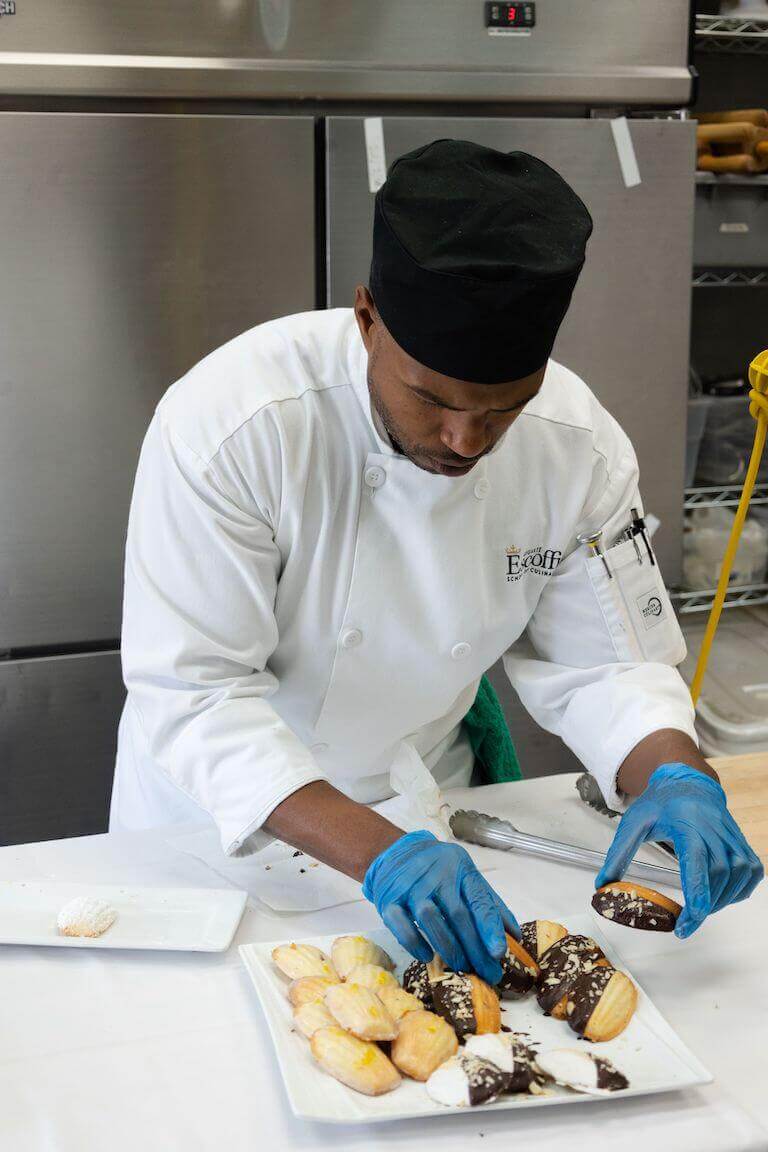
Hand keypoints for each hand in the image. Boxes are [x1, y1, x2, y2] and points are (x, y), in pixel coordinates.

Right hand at [363, 830, 518, 983]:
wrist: (395, 852)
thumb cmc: (438, 869)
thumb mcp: (466, 877)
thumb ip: (489, 904)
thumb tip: (515, 934)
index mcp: (460, 868)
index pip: (478, 898)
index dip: (490, 927)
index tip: (499, 953)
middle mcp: (435, 874)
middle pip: (457, 914)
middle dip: (474, 948)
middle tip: (487, 972)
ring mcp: (410, 886)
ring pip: (430, 918)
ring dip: (448, 947)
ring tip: (462, 966)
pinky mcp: (388, 899)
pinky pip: (401, 924)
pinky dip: (415, 943)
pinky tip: (427, 956)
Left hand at [596, 763, 763, 937]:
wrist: (686, 782)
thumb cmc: (661, 803)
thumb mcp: (633, 823)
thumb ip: (619, 854)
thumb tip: (603, 884)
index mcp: (687, 824)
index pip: (698, 862)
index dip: (698, 893)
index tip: (690, 918)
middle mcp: (714, 829)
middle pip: (720, 875)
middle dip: (705, 905)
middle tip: (686, 921)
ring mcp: (731, 836)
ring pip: (738, 875)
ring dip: (721, 900)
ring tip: (700, 909)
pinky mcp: (742, 842)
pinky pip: (751, 872)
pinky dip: (739, 890)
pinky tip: (720, 895)